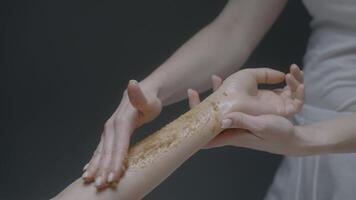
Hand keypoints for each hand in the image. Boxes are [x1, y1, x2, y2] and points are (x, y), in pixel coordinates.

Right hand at [82, 80, 161, 188]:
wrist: (145, 93)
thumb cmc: (150, 100)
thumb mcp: (149, 99)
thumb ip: (140, 96)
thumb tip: (132, 83)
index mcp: (122, 121)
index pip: (118, 145)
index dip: (115, 161)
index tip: (113, 176)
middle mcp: (112, 126)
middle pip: (107, 150)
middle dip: (103, 168)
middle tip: (100, 185)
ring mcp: (109, 130)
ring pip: (101, 151)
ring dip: (96, 166)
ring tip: (90, 181)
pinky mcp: (110, 134)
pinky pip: (101, 149)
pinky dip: (94, 160)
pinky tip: (88, 170)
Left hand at [188, 64, 303, 151]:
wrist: (292, 139)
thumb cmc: (278, 135)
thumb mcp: (261, 127)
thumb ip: (243, 123)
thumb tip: (222, 120)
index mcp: (232, 135)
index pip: (206, 135)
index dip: (194, 124)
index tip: (189, 108)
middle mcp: (232, 130)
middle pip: (209, 120)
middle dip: (200, 105)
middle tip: (193, 90)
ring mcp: (237, 124)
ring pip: (220, 111)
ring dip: (215, 95)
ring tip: (214, 78)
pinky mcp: (245, 118)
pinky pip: (231, 106)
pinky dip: (228, 96)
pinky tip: (229, 87)